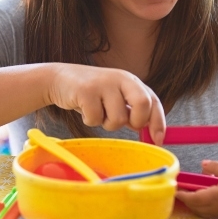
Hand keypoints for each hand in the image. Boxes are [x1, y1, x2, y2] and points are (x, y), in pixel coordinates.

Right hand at [46, 64, 165, 142]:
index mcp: (131, 81)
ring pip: (118, 119)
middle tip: (122, 123)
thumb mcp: (115, 98)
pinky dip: (89, 121)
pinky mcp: (86, 90)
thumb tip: (150, 131)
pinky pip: (96, 119)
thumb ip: (131, 111)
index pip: (153, 101)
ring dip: (106, 124)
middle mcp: (121, 79)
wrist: (59, 79)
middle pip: (143, 105)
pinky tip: (83, 110)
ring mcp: (104, 83)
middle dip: (136, 121)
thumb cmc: (91, 93)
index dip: (158, 122)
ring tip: (97, 113)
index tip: (158, 140)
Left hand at [176, 160, 217, 218]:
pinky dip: (200, 209)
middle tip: (178, 191)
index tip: (174, 190)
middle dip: (185, 200)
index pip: (193, 198)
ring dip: (192, 206)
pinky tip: (200, 202)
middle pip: (194, 207)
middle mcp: (215, 207)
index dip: (182, 195)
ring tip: (186, 196)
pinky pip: (207, 214)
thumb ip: (214, 167)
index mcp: (215, 197)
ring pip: (200, 212)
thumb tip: (202, 164)